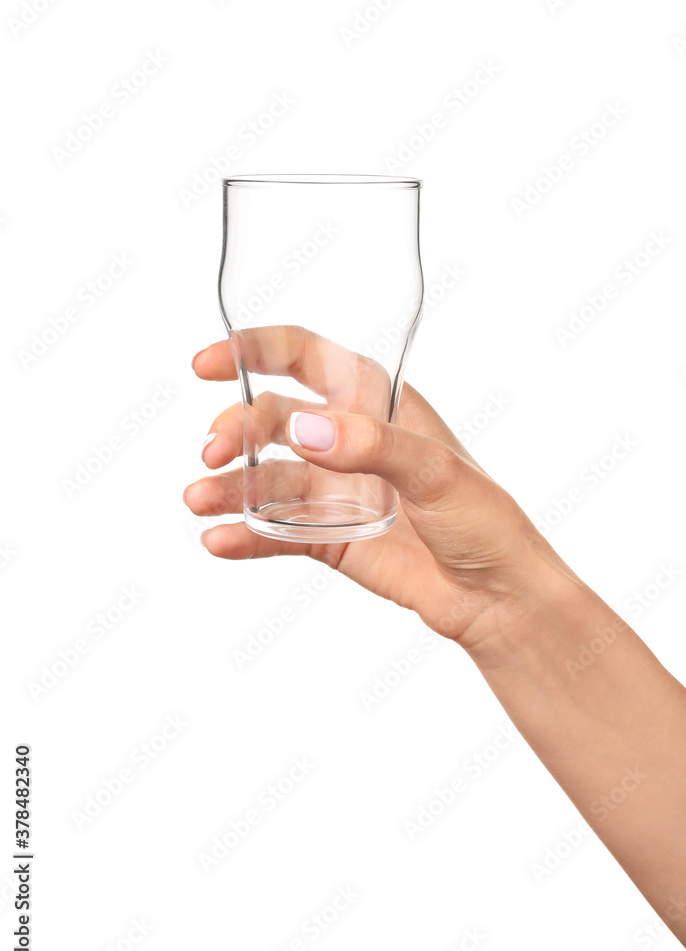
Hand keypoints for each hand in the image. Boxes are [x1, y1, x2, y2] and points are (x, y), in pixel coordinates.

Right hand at [184, 331, 571, 650]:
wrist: (497, 598)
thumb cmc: (485, 521)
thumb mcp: (436, 471)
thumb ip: (371, 445)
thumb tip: (304, 428)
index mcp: (378, 404)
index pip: (307, 359)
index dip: (254, 352)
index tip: (208, 363)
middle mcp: (349, 442)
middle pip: (274, 420)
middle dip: (237, 430)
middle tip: (213, 453)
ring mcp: (336, 492)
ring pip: (267, 480)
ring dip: (230, 487)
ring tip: (199, 502)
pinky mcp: (328, 539)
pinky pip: (275, 532)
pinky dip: (244, 535)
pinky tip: (218, 541)